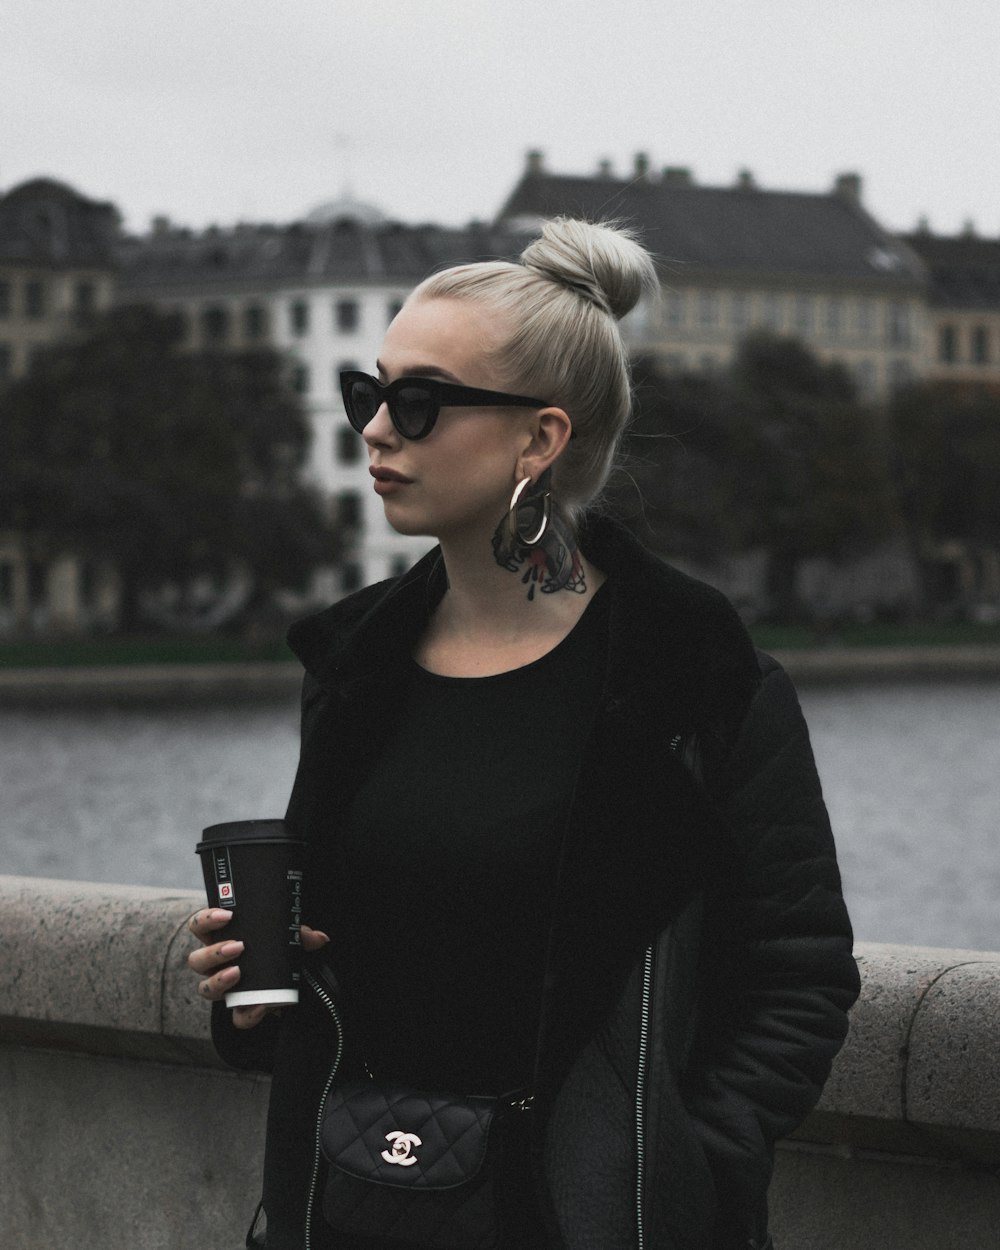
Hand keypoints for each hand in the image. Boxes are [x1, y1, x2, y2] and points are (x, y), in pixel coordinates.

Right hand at [186, 907, 329, 1028]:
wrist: (291, 986)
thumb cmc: (278, 951)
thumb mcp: (288, 938)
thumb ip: (300, 935)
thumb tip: (319, 938)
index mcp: (221, 938)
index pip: (200, 926)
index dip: (206, 919)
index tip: (227, 915)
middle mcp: (215, 964)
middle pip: (196, 960)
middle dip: (213, 952)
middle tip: (237, 946)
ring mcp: (224, 988)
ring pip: (205, 988)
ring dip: (219, 980)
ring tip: (238, 973)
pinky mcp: (239, 1010)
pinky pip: (236, 1017)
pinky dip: (247, 1014)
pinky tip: (260, 1006)